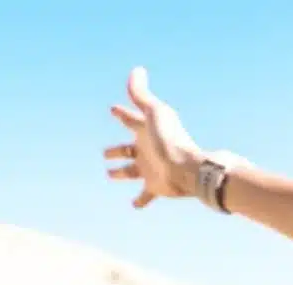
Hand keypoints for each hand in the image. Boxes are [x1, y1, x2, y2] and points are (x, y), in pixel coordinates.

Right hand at [102, 67, 205, 208]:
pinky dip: (140, 200)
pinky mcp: (155, 186)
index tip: (114, 109)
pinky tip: (134, 205)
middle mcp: (147, 150)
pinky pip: (145, 195)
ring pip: (131, 171)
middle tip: (106, 152)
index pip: (130, 119)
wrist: (187, 168)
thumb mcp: (155, 113)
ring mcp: (150, 169)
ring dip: (121, 172)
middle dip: (117, 150)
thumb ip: (141, 94)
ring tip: (111, 174)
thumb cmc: (171, 139)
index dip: (122, 113)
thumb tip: (137, 70)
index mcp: (146, 131)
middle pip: (128, 148)